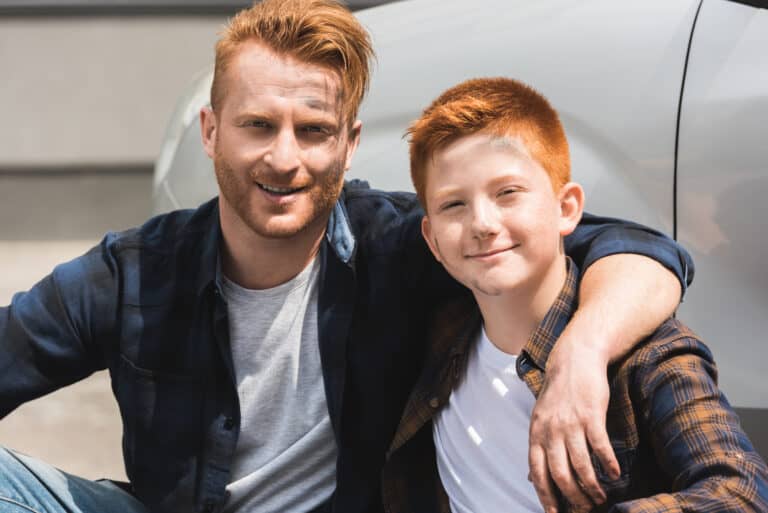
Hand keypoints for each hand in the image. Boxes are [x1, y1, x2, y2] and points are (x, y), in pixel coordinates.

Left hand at [528, 339, 619, 512]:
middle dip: (573, 497)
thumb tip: (532, 477)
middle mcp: (551, 430)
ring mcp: (571, 423)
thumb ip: (540, 446)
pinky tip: (614, 474)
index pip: (537, 472)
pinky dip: (607, 464)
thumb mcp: (541, 418)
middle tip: (585, 508)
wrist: (574, 359)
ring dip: (592, 486)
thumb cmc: (559, 392)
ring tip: (600, 497)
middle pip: (560, 474)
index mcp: (536, 433)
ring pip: (580, 465)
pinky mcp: (591, 415)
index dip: (545, 496)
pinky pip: (600, 447)